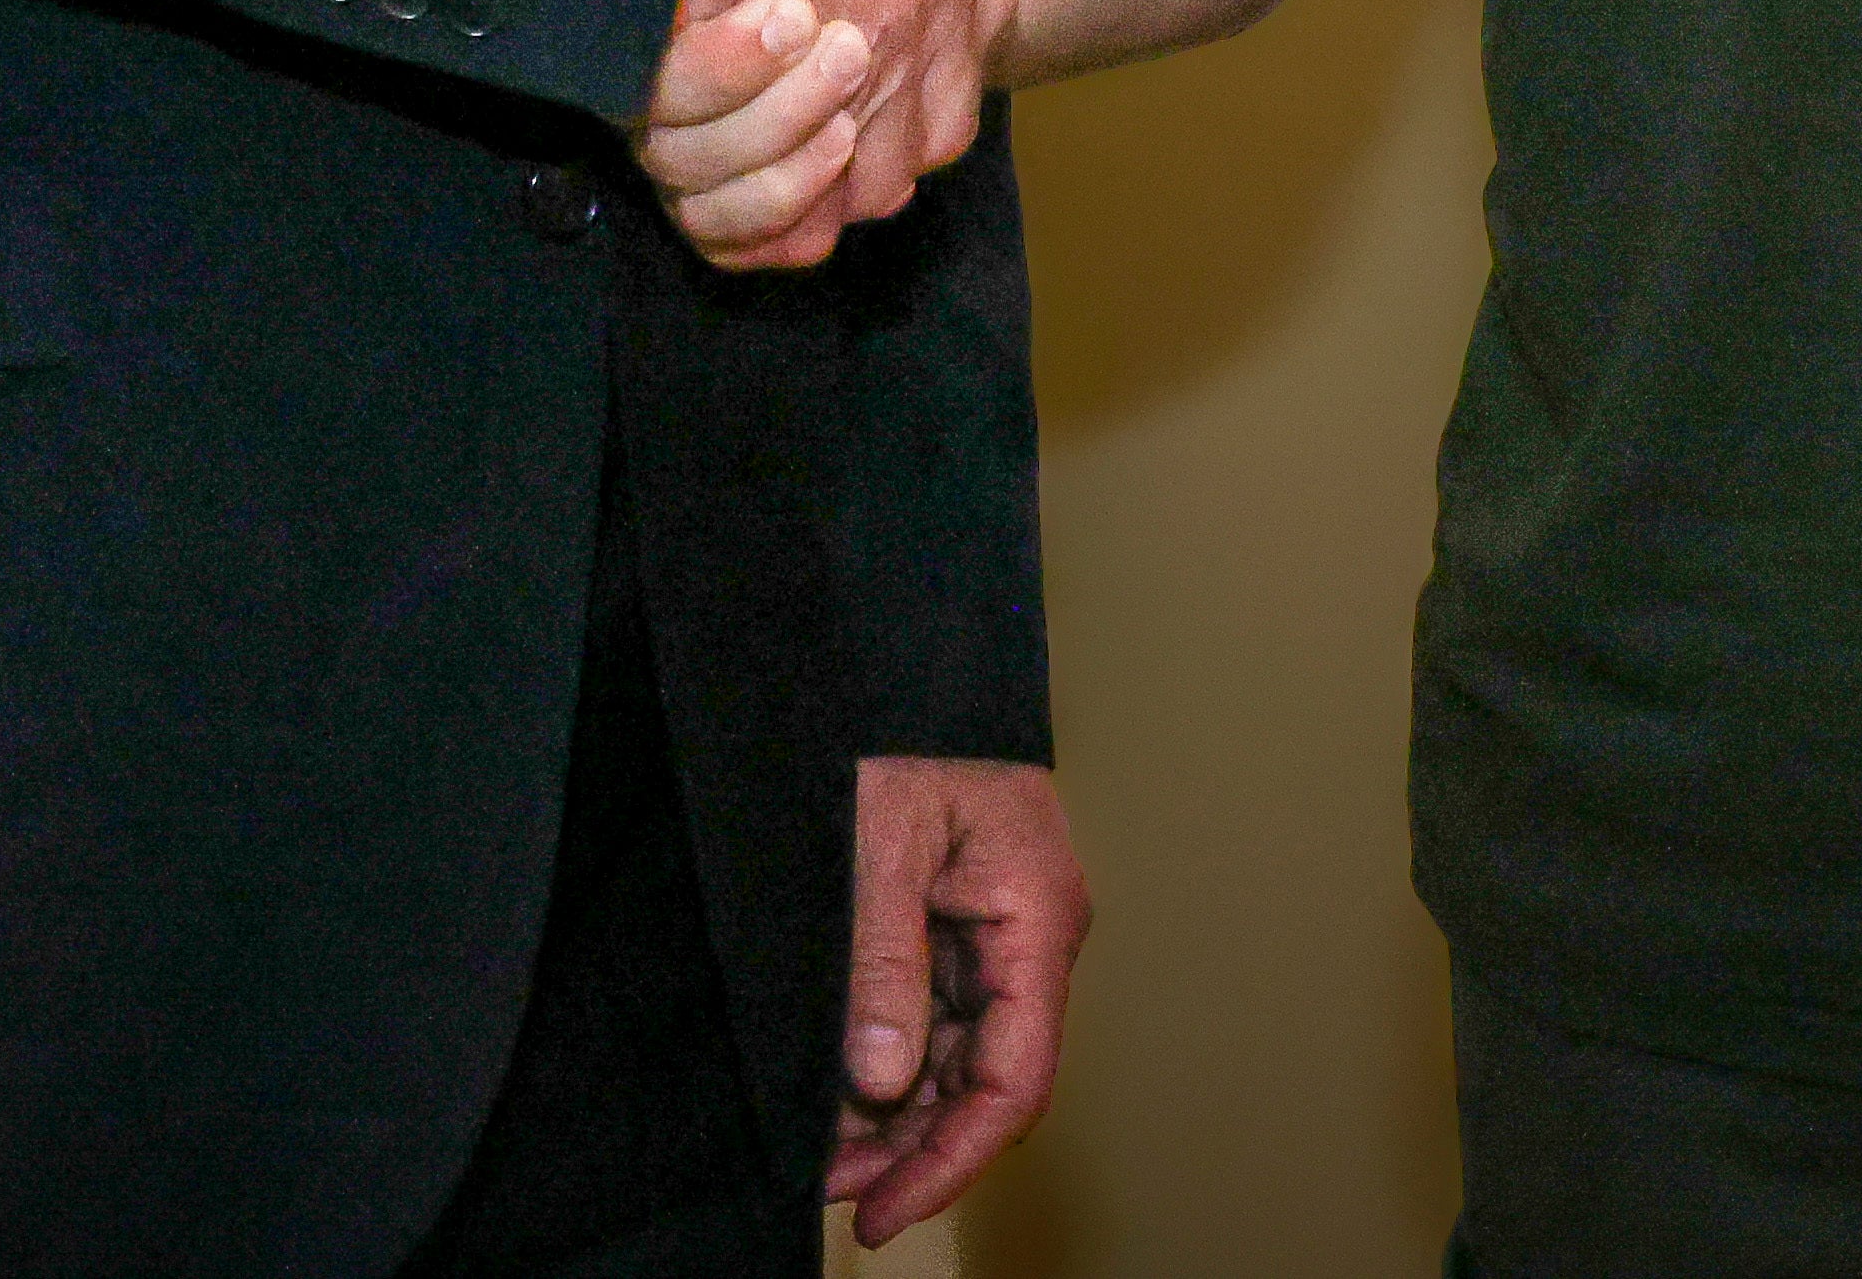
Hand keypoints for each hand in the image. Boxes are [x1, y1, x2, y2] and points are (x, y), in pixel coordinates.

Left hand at [830, 754, 1081, 1243]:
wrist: (897, 652)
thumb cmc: (898, 721)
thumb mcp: (875, 839)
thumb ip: (882, 961)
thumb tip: (881, 1078)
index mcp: (1035, 916)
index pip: (1014, 1077)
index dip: (951, 1157)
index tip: (887, 1209)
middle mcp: (1030, 937)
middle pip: (989, 1081)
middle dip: (914, 1148)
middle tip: (835, 1194)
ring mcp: (999, 934)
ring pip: (962, 1061)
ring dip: (899, 1118)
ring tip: (826, 1163)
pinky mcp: (961, 925)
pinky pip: (938, 1019)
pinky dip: (891, 1066)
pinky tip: (842, 1100)